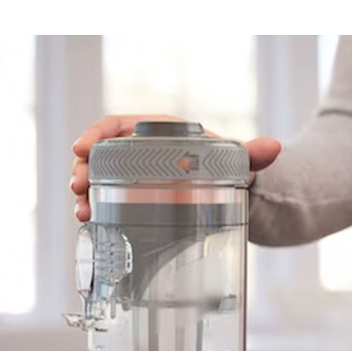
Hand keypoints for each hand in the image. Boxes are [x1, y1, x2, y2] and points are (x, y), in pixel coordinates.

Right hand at [70, 115, 281, 221]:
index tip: (81, 148)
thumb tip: (273, 148)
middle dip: (83, 169)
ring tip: (82, 213)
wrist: (232, 196)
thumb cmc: (230, 169)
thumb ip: (251, 155)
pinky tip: (90, 224)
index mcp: (157, 133)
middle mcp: (138, 153)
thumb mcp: (237, 161)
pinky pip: (108, 202)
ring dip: (84, 195)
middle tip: (78, 188)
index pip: (117, 125)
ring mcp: (132, 179)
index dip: (96, 134)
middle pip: (100, 155)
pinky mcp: (133, 202)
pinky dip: (96, 212)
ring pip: (98, 181)